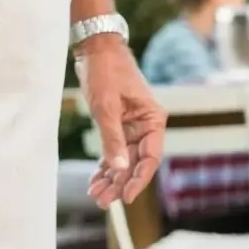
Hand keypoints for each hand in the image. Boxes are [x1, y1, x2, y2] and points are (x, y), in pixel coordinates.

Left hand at [75, 35, 165, 207]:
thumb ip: (113, 140)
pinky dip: (105, 165)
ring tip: (96, 195)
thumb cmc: (106, 71)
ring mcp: (132, 127)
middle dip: (120, 183)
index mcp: (153, 120)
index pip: (150, 158)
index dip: (138, 180)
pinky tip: (96, 180)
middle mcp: (146, 126)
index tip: (125, 197)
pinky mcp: (118, 125)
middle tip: (103, 201)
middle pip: (136, 163)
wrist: (96, 47)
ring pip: (124, 160)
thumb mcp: (106, 107)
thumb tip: (119, 169)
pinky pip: (114, 151)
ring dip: (111, 178)